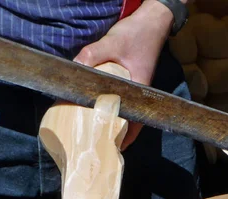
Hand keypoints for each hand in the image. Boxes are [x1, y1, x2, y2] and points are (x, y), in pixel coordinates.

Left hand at [74, 0, 174, 149]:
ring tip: (94, 130)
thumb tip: (75, 67)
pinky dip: (109, 104)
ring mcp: (134, 86)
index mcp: (140, 90)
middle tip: (98, 143)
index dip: (127, 137)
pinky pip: (119, 97)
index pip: (136, 121)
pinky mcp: (128, 79)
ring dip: (111, 119)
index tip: (114, 148)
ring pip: (124, 109)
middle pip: (129, 119)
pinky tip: (95, 105)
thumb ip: (93, 54)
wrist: (152, 21)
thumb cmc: (138, 34)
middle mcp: (138, 92)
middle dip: (115, 132)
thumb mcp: (114, 42)